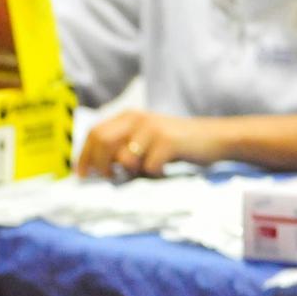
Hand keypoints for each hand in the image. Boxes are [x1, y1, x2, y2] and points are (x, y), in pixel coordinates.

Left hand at [76, 109, 227, 178]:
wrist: (215, 137)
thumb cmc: (178, 144)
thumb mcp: (147, 139)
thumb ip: (125, 147)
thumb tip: (99, 170)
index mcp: (128, 117)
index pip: (95, 133)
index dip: (84, 155)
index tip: (81, 174)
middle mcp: (136, 118)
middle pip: (102, 142)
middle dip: (100, 165)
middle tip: (108, 179)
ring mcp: (152, 129)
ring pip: (125, 159)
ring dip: (132, 172)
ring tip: (147, 172)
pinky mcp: (168, 141)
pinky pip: (149, 167)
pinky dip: (154, 174)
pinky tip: (165, 171)